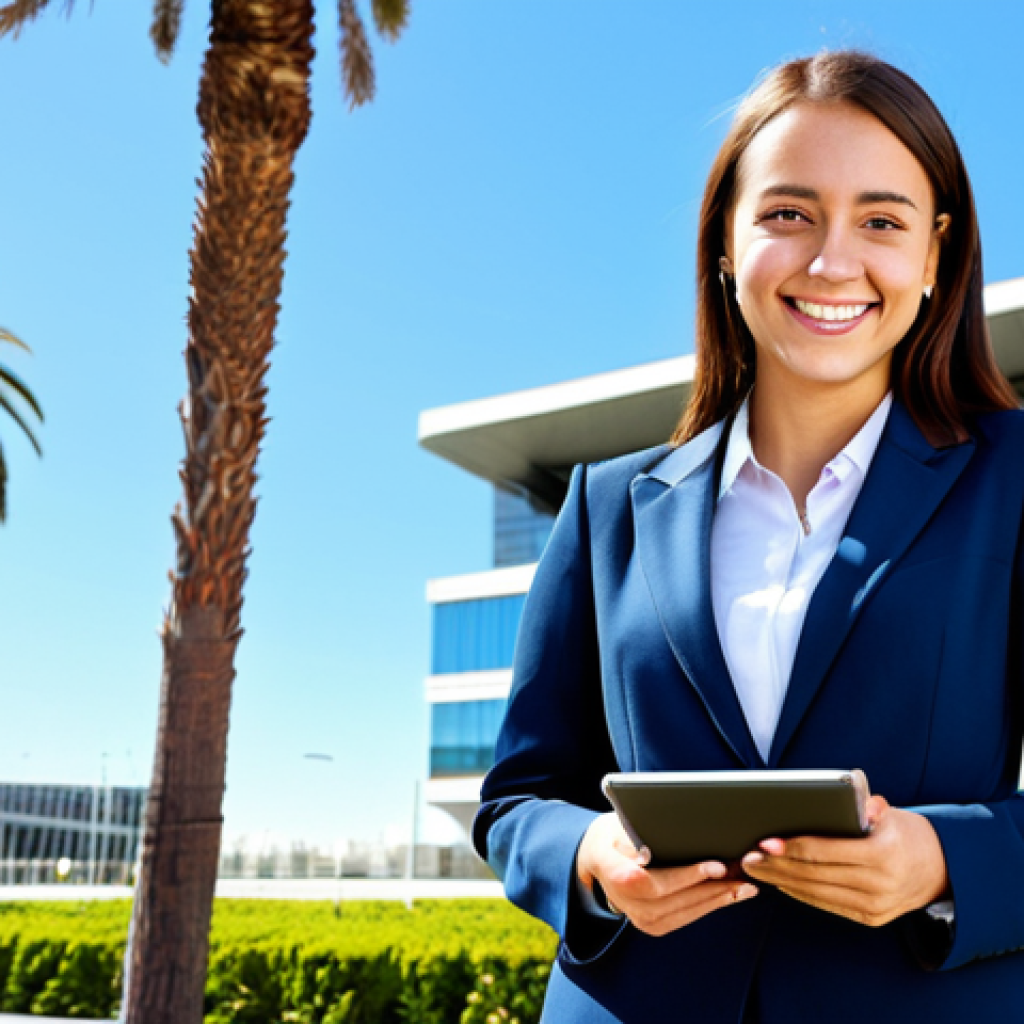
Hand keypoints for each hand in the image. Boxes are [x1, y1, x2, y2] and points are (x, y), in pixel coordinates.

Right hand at [576, 813, 757, 936]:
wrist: (600, 857)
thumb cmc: (613, 833)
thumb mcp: (618, 822)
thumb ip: (636, 832)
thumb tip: (657, 846)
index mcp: (609, 868)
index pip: (647, 879)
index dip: (683, 876)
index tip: (715, 866)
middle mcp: (622, 899)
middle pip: (671, 899)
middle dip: (712, 887)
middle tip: (743, 875)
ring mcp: (637, 917)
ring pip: (682, 912)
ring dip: (717, 899)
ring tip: (745, 885)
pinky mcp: (651, 925)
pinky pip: (684, 917)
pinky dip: (709, 906)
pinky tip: (729, 895)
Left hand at [741, 795, 948, 926]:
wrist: (940, 870)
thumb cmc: (904, 833)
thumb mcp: (891, 815)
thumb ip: (870, 806)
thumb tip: (852, 795)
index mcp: (883, 855)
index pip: (826, 852)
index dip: (792, 847)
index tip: (765, 842)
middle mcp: (879, 885)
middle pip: (815, 875)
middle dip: (777, 866)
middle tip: (748, 856)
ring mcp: (875, 907)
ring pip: (817, 893)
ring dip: (781, 881)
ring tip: (755, 868)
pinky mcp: (870, 918)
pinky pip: (827, 904)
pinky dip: (800, 893)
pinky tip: (780, 881)